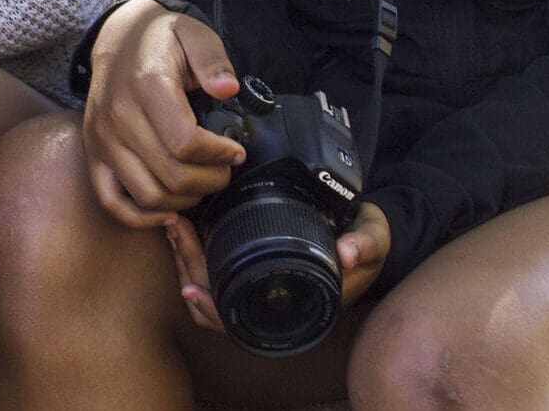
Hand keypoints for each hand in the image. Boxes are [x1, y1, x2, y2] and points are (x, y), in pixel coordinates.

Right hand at [80, 0, 246, 228]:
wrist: (117, 39)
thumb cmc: (160, 39)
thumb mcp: (193, 33)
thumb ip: (213, 58)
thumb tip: (228, 88)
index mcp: (146, 86)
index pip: (186, 143)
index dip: (220, 156)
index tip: (236, 151)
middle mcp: (118, 117)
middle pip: (172, 176)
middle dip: (210, 181)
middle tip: (225, 170)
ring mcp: (102, 141)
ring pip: (148, 196)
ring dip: (185, 201)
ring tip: (202, 183)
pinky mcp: (94, 155)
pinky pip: (113, 203)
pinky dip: (143, 218)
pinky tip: (169, 211)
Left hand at [164, 199, 391, 334]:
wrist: (365, 231)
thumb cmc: (365, 241)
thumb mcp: (374, 238)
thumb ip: (365, 244)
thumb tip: (348, 253)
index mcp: (296, 307)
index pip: (245, 321)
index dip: (213, 310)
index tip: (190, 286)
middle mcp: (272, 304)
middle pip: (215, 302)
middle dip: (189, 266)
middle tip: (175, 229)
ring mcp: (259, 288)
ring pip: (208, 288)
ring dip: (186, 260)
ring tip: (174, 226)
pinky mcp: (251, 267)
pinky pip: (213, 274)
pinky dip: (195, 256)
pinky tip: (185, 232)